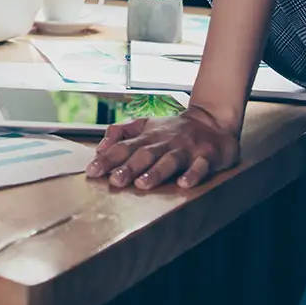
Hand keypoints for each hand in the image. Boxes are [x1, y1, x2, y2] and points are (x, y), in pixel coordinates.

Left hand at [86, 107, 240, 190]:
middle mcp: (165, 142)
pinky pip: (200, 166)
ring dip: (156, 172)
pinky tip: (184, 184)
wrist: (212, 120)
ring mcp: (186, 149)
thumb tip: (99, 148)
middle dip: (129, 167)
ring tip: (142, 184)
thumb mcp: (145, 125)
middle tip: (114, 181)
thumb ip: (121, 133)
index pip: (124, 147)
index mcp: (148, 136)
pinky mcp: (207, 156)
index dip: (108, 159)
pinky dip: (193, 174)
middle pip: (145, 154)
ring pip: (170, 160)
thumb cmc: (173, 129)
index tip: (92, 171)